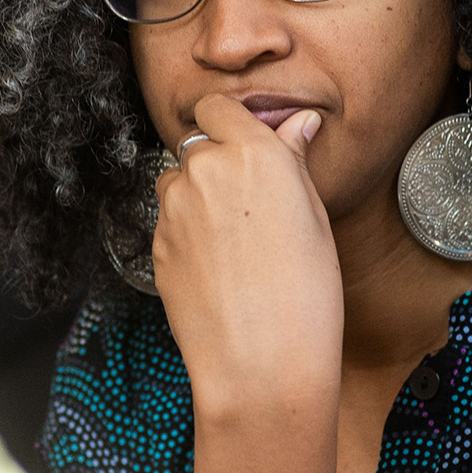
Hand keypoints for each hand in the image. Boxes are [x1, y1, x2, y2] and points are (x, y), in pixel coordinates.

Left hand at [152, 94, 342, 452]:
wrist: (262, 365)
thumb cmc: (306, 296)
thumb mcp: (316, 219)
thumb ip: (294, 162)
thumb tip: (297, 124)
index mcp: (254, 152)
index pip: (218, 107)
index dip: (229, 123)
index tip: (244, 141)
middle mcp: (206, 169)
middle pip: (196, 144)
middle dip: (215, 163)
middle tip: (249, 204)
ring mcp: (174, 207)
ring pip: (175, 182)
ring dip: (195, 197)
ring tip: (233, 242)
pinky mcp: (155, 243)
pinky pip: (167, 221)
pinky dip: (186, 233)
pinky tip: (217, 268)